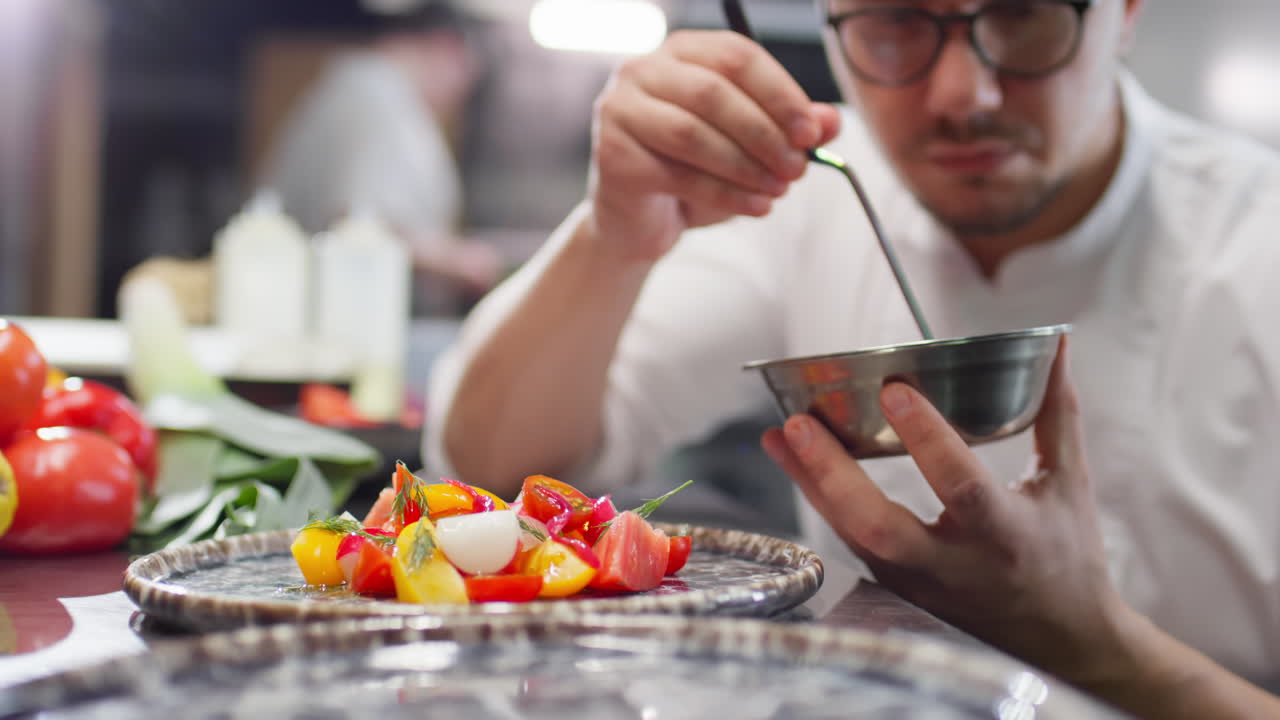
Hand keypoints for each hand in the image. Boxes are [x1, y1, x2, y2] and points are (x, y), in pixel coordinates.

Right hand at [587, 30, 840, 262]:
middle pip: (713, 92)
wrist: (639, 221)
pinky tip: (756, 207)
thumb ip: (787, 129)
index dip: (779, 93)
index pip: (736, 56)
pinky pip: (678, 174)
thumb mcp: (748, 147)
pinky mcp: (612, 155)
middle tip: (798, 168)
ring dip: (745, 166)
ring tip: (779, 190)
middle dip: (764, 133)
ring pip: (692, 133)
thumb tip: (830, 123)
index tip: (812, 132)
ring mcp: (620, 110)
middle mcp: (643, 71)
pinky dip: (724, 194)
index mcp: (681, 52)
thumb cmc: (693, 173)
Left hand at [761, 343, 1131, 683]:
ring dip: (809, 483)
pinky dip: (820, 499)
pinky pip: (848, 541)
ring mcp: (917, 583)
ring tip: (778, 435)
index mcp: (1006, 535)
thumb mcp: (1069, 485)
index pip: (961, 487)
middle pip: (879, 527)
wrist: (1060, 644)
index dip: (927, 440)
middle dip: (832, 475)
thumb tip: (1058, 344)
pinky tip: (793, 459)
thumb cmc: (1067, 556)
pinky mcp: (893, 589)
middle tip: (797, 424)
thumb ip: (1057, 413)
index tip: (894, 389)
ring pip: (850, 536)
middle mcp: (954, 566)